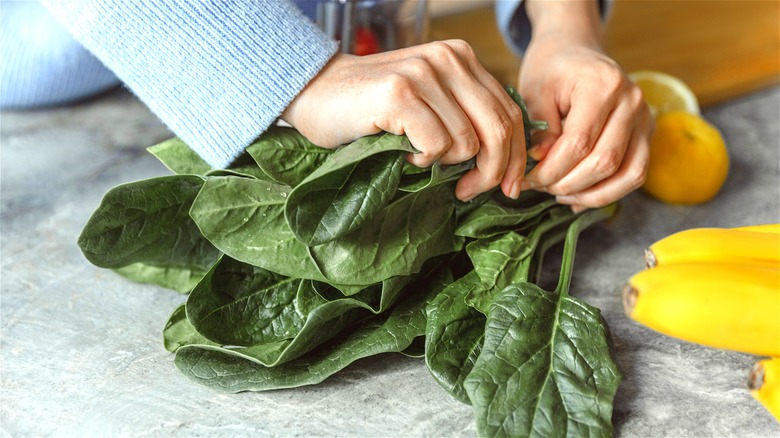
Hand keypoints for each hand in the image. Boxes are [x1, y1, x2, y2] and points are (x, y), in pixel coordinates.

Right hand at [281, 40, 525, 200]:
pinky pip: (436, 146)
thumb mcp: (430, 104)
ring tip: (417, 158)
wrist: (315, 92)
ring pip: (468, 143)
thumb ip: (465, 117)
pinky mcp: (401, 94)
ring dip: (446, 164)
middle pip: (498, 130)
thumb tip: (506, 163)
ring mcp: (424, 73)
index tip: (509, 187)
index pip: (510, 113)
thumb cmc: (371, 109)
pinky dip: (421, 160)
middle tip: (468, 192)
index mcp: (462, 58)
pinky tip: (401, 151)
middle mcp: (448, 59)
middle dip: (491, 172)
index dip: (516, 157)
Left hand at [520, 1, 653, 210]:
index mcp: (603, 85)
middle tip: (539, 188)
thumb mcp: (535, 92)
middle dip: (567, 184)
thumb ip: (540, 130)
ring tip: (559, 195)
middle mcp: (632, 102)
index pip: (579, 143)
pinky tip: (578, 197)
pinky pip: (634, 174)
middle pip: (605, 162)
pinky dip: (608, 192)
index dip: (551, 170)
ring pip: (628, 174)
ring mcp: (645, 119)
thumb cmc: (551, 71)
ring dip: (590, 194)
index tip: (526, 179)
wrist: (574, 52)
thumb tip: (541, 164)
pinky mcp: (647, 134)